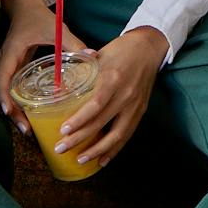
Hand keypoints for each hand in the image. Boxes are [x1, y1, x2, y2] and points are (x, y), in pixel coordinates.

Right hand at [0, 0, 93, 130]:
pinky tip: (30, 116)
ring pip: (6, 93)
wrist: (25, 6)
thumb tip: (94, 56)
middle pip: (3, 92)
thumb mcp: (56, 29)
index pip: (2, 79)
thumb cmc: (38, 17)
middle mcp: (4, 63)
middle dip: (12, 112)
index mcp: (10, 54)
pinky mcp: (13, 68)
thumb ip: (74, 43)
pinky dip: (18, 103)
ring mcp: (7, 66)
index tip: (10, 112)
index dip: (5, 97)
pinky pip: (12, 89)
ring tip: (28, 130)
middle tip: (26, 130)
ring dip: (14, 111)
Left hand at [54, 27, 168, 173]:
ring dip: (98, 150)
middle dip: (80, 139)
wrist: (148, 47)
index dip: (79, 120)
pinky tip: (102, 159)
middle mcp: (125, 94)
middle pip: (101, 122)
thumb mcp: (99, 55)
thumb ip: (80, 70)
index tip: (63, 131)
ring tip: (80, 160)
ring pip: (117, 134)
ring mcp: (135, 104)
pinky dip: (115, 149)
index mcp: (113, 77)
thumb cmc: (120, 49)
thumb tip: (58, 85)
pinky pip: (127, 134)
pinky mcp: (141, 110)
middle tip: (61, 148)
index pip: (95, 104)